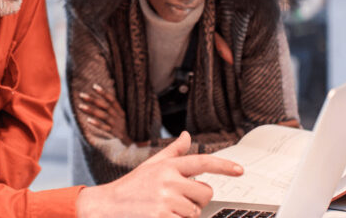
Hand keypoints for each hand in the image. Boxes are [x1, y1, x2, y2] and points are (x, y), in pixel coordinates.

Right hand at [76, 132, 242, 217]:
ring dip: (184, 214)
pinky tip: (162, 216)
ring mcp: (165, 200)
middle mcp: (168, 180)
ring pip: (196, 211)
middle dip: (196, 200)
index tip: (239, 170)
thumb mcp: (151, 166)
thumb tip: (187, 136)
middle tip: (176, 200)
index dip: (223, 165)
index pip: (202, 162)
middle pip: (205, 193)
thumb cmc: (131, 187)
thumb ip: (172, 152)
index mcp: (167, 166)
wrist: (106, 206)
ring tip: (164, 209)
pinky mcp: (162, 216)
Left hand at [78, 83, 130, 143]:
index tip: (94, 86)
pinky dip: (97, 124)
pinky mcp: (114, 134)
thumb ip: (114, 108)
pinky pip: (105, 128)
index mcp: (120, 112)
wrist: (131, 144)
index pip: (112, 99)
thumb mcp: (121, 117)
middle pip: (105, 106)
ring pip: (104, 116)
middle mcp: (118, 117)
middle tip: (81, 95)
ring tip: (80, 106)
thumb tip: (108, 95)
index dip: (104, 93)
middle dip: (93, 100)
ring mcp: (116, 125)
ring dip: (92, 110)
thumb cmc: (122, 129)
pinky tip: (88, 120)